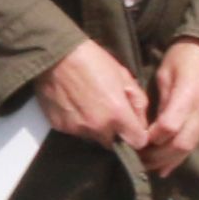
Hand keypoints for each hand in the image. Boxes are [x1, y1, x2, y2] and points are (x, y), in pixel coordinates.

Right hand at [36, 39, 152, 151]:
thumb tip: (142, 122)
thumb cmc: (93, 61)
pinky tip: (76, 105)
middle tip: (109, 113)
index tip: (134, 128)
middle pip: (114, 143)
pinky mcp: (60, 127)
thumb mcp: (124, 76)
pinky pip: (75, 131)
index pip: (137, 142)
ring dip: (96, 128)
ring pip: (93, 138)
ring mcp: (77, 129)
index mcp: (118, 114)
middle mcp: (98, 127)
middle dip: (115, 133)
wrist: (56, 56)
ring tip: (90, 106)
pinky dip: (78, 123)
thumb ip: (138, 102)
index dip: (138, 135)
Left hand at [139, 40, 198, 174]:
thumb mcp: (166, 72)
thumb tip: (149, 125)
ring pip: (188, 148)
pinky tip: (165, 167)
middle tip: (138, 160)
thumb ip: (160, 100)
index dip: (152, 137)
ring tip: (148, 167)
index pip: (170, 126)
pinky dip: (177, 158)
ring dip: (168, 161)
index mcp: (187, 95)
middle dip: (158, 156)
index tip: (137, 139)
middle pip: (181, 144)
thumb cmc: (184, 55)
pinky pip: (193, 143)